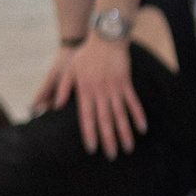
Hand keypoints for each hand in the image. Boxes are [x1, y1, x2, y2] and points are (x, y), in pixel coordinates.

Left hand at [38, 37, 145, 157]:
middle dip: (109, 140)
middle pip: (105, 120)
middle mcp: (101, 93)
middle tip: (112, 156)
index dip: (90, 133)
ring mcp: (115, 89)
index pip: (87, 117)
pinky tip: (142, 129)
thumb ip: (62, 89)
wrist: (106, 39)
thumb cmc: (85, 56)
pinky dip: (138, 116)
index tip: (92, 149)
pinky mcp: (126, 84)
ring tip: (128, 148)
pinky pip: (133, 103)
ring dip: (125, 133)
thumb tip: (54, 107)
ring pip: (121, 115)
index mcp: (85, 91)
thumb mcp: (68, 70)